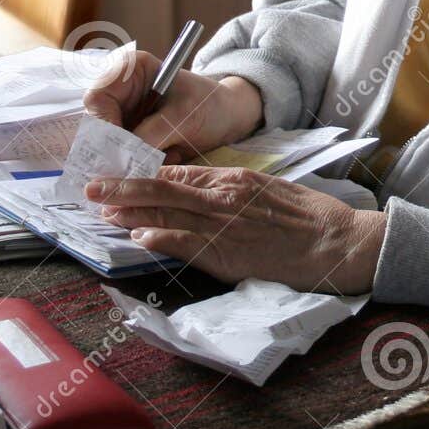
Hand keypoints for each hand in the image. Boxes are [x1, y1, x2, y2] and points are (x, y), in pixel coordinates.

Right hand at [82, 51, 262, 159]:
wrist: (228, 118)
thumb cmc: (210, 104)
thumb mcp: (183, 117)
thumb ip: (151, 134)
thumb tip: (124, 158)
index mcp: (130, 69)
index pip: (97, 98)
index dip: (104, 125)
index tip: (120, 149)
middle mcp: (120, 91)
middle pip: (96, 125)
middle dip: (113, 149)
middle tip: (131, 169)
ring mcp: (123, 116)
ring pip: (106, 146)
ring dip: (128, 160)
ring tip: (161, 161)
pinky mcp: (130, 138)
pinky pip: (121, 157)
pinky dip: (138, 165)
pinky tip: (166, 161)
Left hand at [86, 166, 385, 293]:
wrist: (337, 240)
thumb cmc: (308, 217)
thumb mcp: (268, 189)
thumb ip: (233, 189)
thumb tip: (202, 189)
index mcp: (233, 179)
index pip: (178, 175)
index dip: (143, 177)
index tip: (117, 177)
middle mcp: (223, 196)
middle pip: (163, 188)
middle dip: (123, 187)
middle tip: (91, 187)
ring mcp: (225, 224)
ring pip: (169, 211)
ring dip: (131, 210)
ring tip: (102, 210)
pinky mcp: (231, 252)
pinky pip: (189, 243)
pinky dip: (163, 236)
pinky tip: (140, 234)